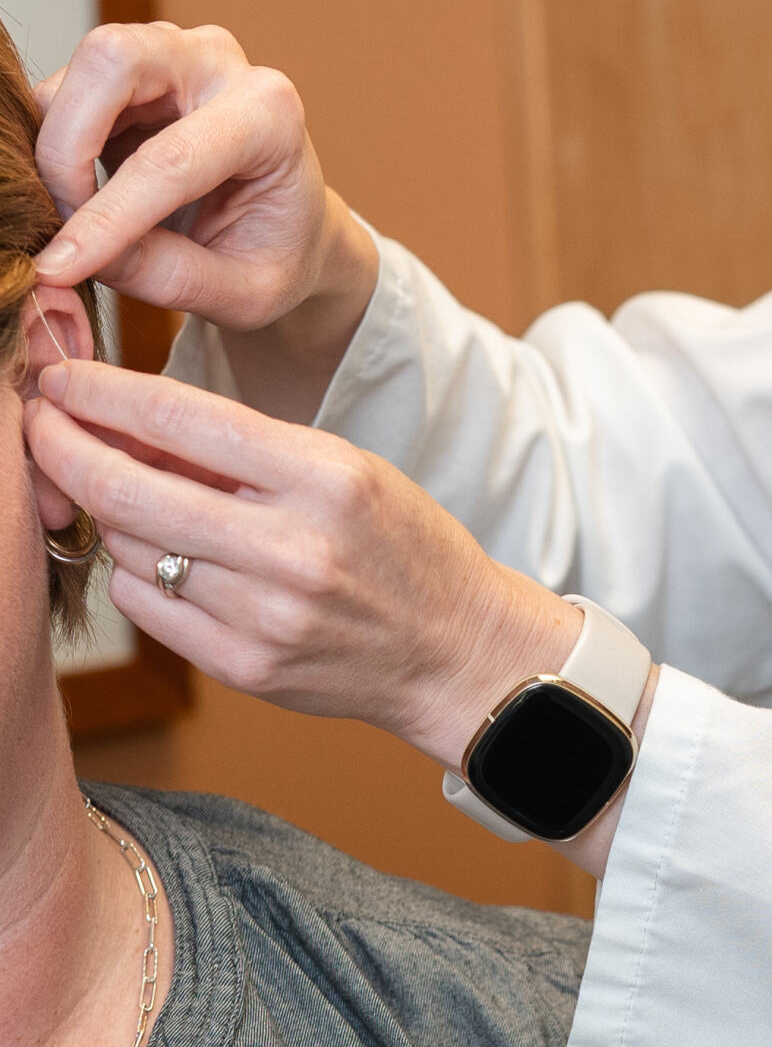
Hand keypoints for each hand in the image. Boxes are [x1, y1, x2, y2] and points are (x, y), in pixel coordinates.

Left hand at [26, 357, 582, 771]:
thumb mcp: (344, 469)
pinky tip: (169, 559)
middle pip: (128, 489)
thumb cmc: (400, 544)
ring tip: (131, 496)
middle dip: (62, 447)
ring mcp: (265, 614)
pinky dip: (138, 573)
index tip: (60, 379)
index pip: (181, 417)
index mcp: (326, 476)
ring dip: (110, 514)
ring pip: (129, 546)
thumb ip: (243, 450)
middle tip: (36, 423)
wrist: (455, 647)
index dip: (101, 393)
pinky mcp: (244, 667)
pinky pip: (146, 606)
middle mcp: (294, 546)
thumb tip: (126, 422)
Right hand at [33, 23, 377, 419]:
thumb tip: (70, 258)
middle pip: (112, 59)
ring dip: (57, 148)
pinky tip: (79, 190)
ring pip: (76, 72)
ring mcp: (170, 53)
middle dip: (66, 146)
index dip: (107, 216)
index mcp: (270, 116)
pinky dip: (53, 142)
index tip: (60, 267)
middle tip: (67, 220)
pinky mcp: (128, 67)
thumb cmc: (278, 252)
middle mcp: (220, 64)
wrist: (291, 223)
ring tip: (80, 214)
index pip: (170, 158)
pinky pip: (63, 91)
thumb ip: (167, 276)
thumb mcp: (245, 292)